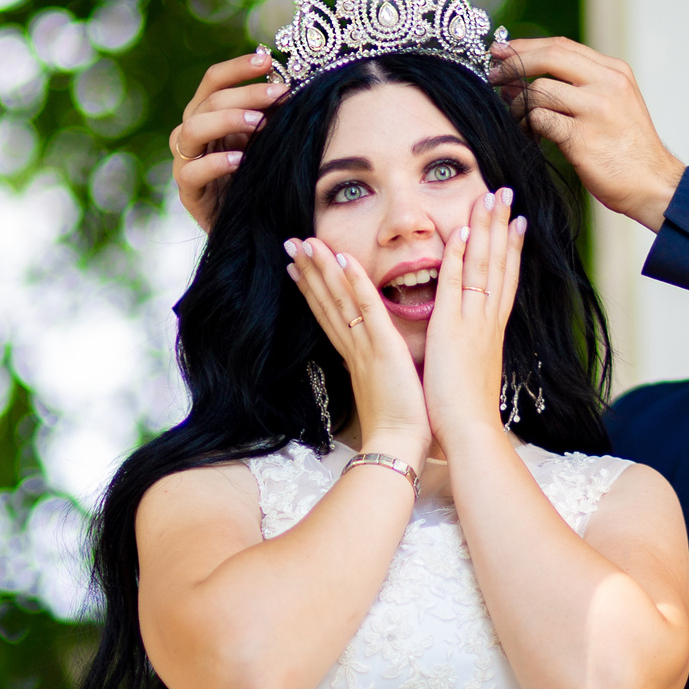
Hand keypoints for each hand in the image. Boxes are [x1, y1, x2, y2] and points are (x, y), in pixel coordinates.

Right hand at [171, 54, 284, 230]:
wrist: (249, 228)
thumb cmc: (259, 177)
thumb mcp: (265, 141)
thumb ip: (269, 115)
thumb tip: (293, 82)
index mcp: (207, 115)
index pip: (212, 81)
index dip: (237, 67)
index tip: (266, 60)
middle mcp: (191, 134)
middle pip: (208, 101)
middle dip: (246, 94)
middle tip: (280, 94)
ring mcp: (186, 162)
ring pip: (191, 130)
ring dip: (227, 121)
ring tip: (260, 123)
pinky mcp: (189, 193)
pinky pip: (191, 172)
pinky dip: (216, 163)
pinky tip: (240, 160)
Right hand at [284, 235, 430, 463]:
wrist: (397, 446)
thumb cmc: (397, 425)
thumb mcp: (382, 389)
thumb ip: (375, 370)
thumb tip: (375, 361)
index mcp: (354, 357)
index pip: (329, 315)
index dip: (312, 290)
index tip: (297, 267)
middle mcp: (353, 348)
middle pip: (325, 302)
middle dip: (308, 271)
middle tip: (291, 243)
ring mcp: (365, 346)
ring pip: (339, 300)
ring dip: (323, 268)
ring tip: (307, 241)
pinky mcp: (383, 348)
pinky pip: (368, 309)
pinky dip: (356, 283)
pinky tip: (344, 259)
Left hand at [421, 187, 525, 453]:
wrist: (469, 433)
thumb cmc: (467, 411)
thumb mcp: (474, 370)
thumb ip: (473, 350)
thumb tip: (473, 344)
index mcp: (492, 331)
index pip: (506, 280)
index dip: (512, 249)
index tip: (518, 222)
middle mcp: (488, 321)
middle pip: (500, 263)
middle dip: (504, 226)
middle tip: (507, 192)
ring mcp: (472, 322)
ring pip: (483, 265)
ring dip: (487, 229)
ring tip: (490, 196)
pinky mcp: (452, 328)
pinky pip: (456, 284)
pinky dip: (459, 256)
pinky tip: (462, 230)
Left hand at [495, 37, 686, 231]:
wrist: (653, 184)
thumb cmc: (627, 149)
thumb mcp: (615, 104)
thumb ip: (578, 86)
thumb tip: (521, 77)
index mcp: (614, 71)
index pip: (561, 46)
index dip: (526, 46)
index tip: (502, 51)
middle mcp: (607, 84)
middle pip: (548, 57)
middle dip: (514, 64)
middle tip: (494, 76)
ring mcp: (596, 110)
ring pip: (539, 90)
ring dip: (517, 104)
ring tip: (515, 117)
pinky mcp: (583, 138)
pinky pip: (540, 120)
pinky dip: (526, 126)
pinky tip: (527, 135)